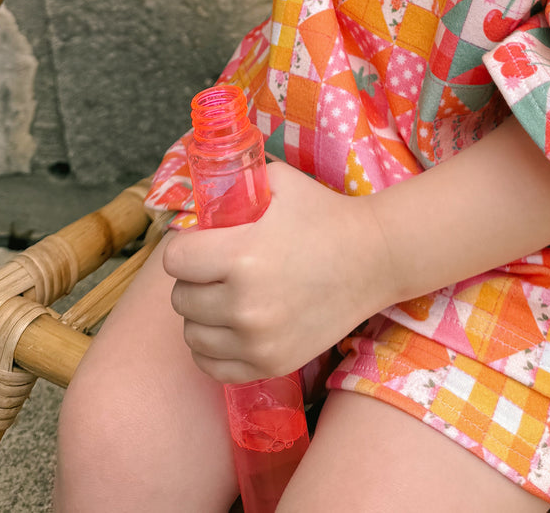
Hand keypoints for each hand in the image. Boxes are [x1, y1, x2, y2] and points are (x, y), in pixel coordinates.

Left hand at [162, 161, 393, 383]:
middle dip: (193, 279)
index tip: (201, 243)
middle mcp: (244, 304)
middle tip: (216, 269)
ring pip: (192, 333)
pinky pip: (212, 366)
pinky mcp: (270, 365)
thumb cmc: (325, 215)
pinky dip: (212, 348)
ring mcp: (257, 341)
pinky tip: (227, 328)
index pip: (175, 259)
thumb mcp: (278, 183)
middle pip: (180, 298)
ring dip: (201, 314)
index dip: (185, 247)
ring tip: (223, 297)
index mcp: (240, 256)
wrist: (374, 259)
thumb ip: (235, 187)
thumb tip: (202, 197)